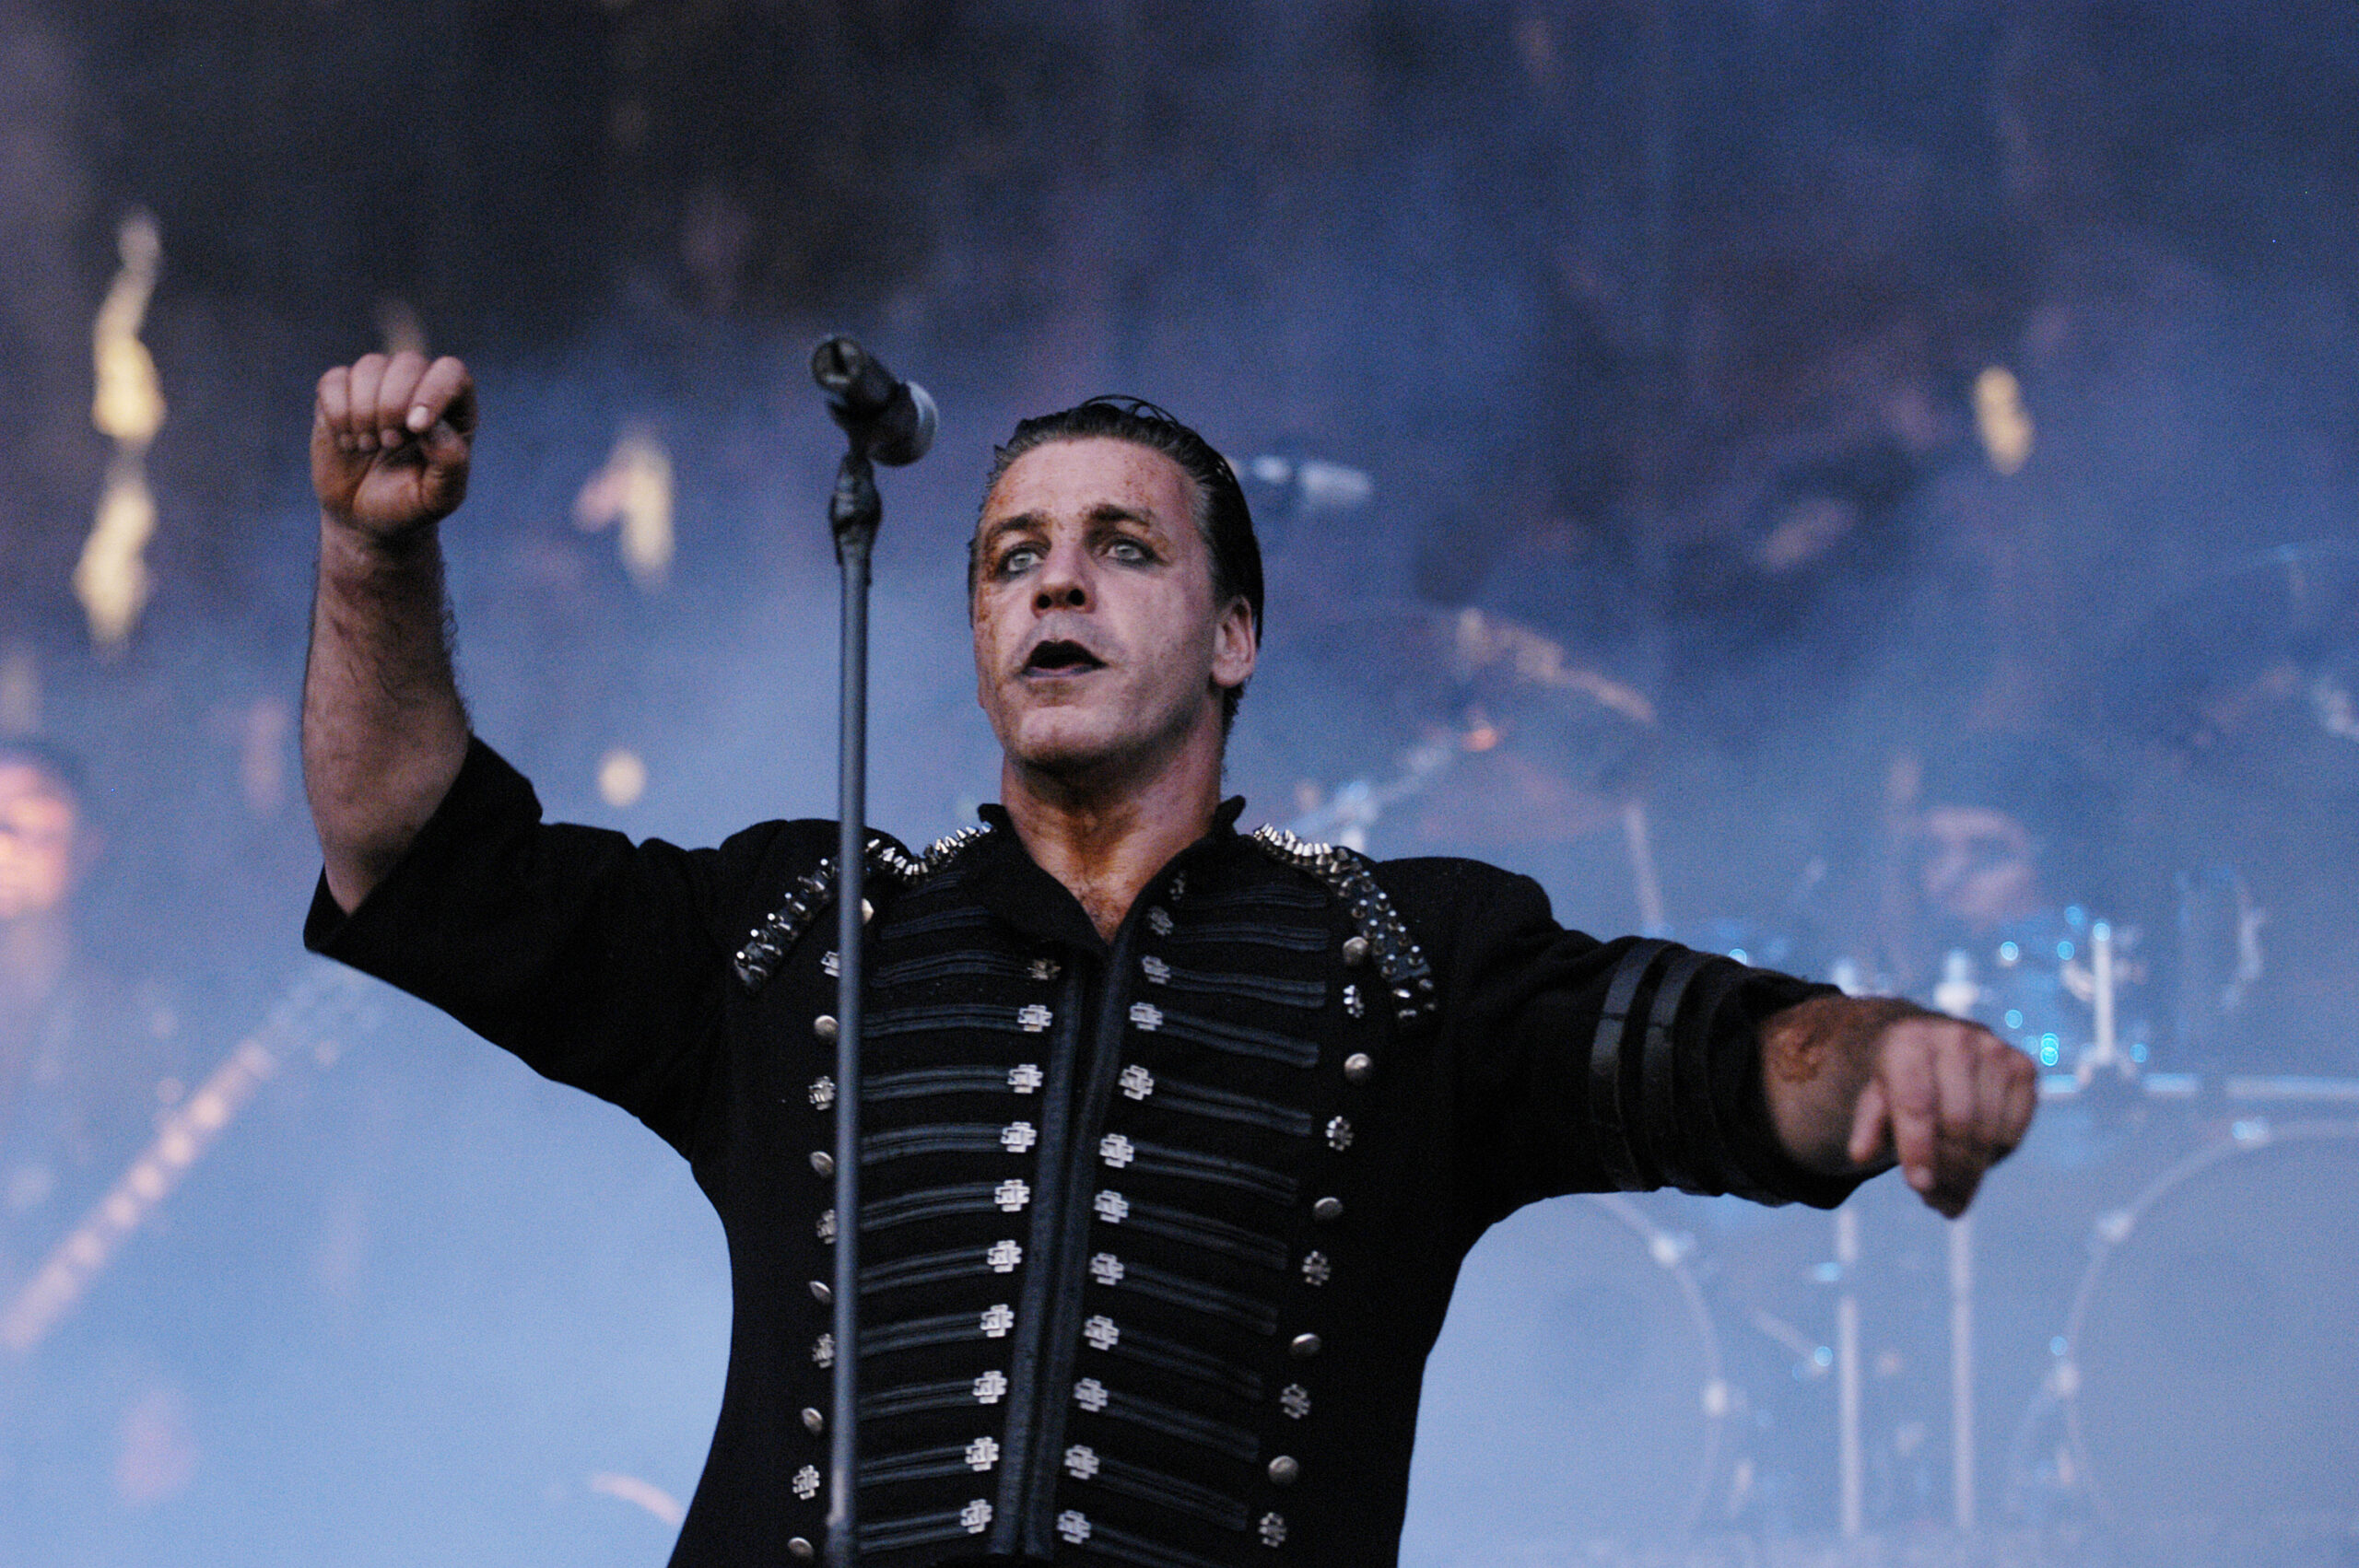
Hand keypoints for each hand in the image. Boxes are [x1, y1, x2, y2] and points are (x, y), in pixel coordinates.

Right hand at [311, 352, 475, 539]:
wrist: (365, 518)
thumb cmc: (410, 505)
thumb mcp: (441, 496)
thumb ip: (450, 461)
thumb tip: (430, 423)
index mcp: (454, 409)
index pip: (451, 372)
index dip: (432, 392)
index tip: (415, 428)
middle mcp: (419, 388)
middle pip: (408, 363)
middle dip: (392, 406)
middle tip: (388, 444)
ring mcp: (378, 386)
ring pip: (370, 366)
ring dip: (364, 411)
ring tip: (367, 447)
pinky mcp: (341, 393)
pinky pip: (334, 380)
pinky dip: (337, 412)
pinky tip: (347, 442)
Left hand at [1846, 1013, 2036, 1217]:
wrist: (1937, 1047)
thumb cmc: (1900, 1081)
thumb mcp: (1875, 1099)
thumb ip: (1868, 1126)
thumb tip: (1860, 1156)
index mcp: (1909, 1041)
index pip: (1917, 1104)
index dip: (1918, 1148)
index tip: (1919, 1186)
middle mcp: (1956, 1039)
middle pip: (1958, 1124)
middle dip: (1947, 1172)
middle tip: (1934, 1201)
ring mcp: (1995, 1051)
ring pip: (1989, 1133)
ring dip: (1970, 1176)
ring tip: (1949, 1196)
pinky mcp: (2024, 1069)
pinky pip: (2013, 1132)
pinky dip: (1993, 1159)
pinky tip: (1972, 1163)